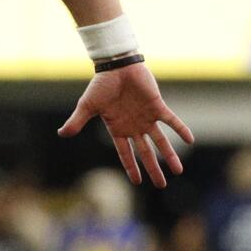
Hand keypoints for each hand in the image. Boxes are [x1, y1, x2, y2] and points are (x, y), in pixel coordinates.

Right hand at [58, 63, 194, 188]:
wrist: (116, 66)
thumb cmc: (100, 85)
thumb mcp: (86, 106)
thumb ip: (77, 121)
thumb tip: (61, 134)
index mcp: (118, 130)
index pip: (126, 154)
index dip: (132, 168)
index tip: (138, 182)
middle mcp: (134, 127)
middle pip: (145, 153)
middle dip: (153, 169)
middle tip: (161, 185)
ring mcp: (147, 118)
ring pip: (160, 141)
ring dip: (169, 155)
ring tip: (178, 170)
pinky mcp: (157, 106)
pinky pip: (171, 120)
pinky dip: (180, 129)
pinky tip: (189, 140)